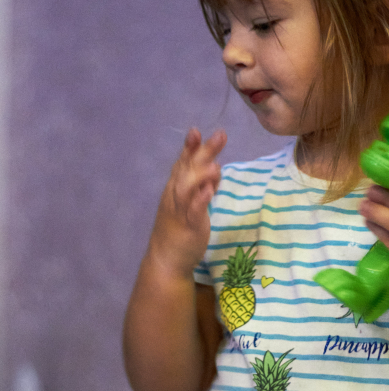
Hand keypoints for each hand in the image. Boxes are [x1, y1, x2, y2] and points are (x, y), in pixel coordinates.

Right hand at [148, 128, 226, 278]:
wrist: (166, 259)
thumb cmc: (179, 229)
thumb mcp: (191, 203)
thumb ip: (202, 184)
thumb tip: (214, 166)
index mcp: (175, 188)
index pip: (183, 163)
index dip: (189, 148)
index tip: (196, 131)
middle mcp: (175, 196)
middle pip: (188, 169)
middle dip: (203, 152)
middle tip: (221, 135)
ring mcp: (181, 211)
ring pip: (188, 188)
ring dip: (201, 175)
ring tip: (215, 164)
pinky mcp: (188, 226)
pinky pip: (193, 211)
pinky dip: (201, 200)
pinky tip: (210, 191)